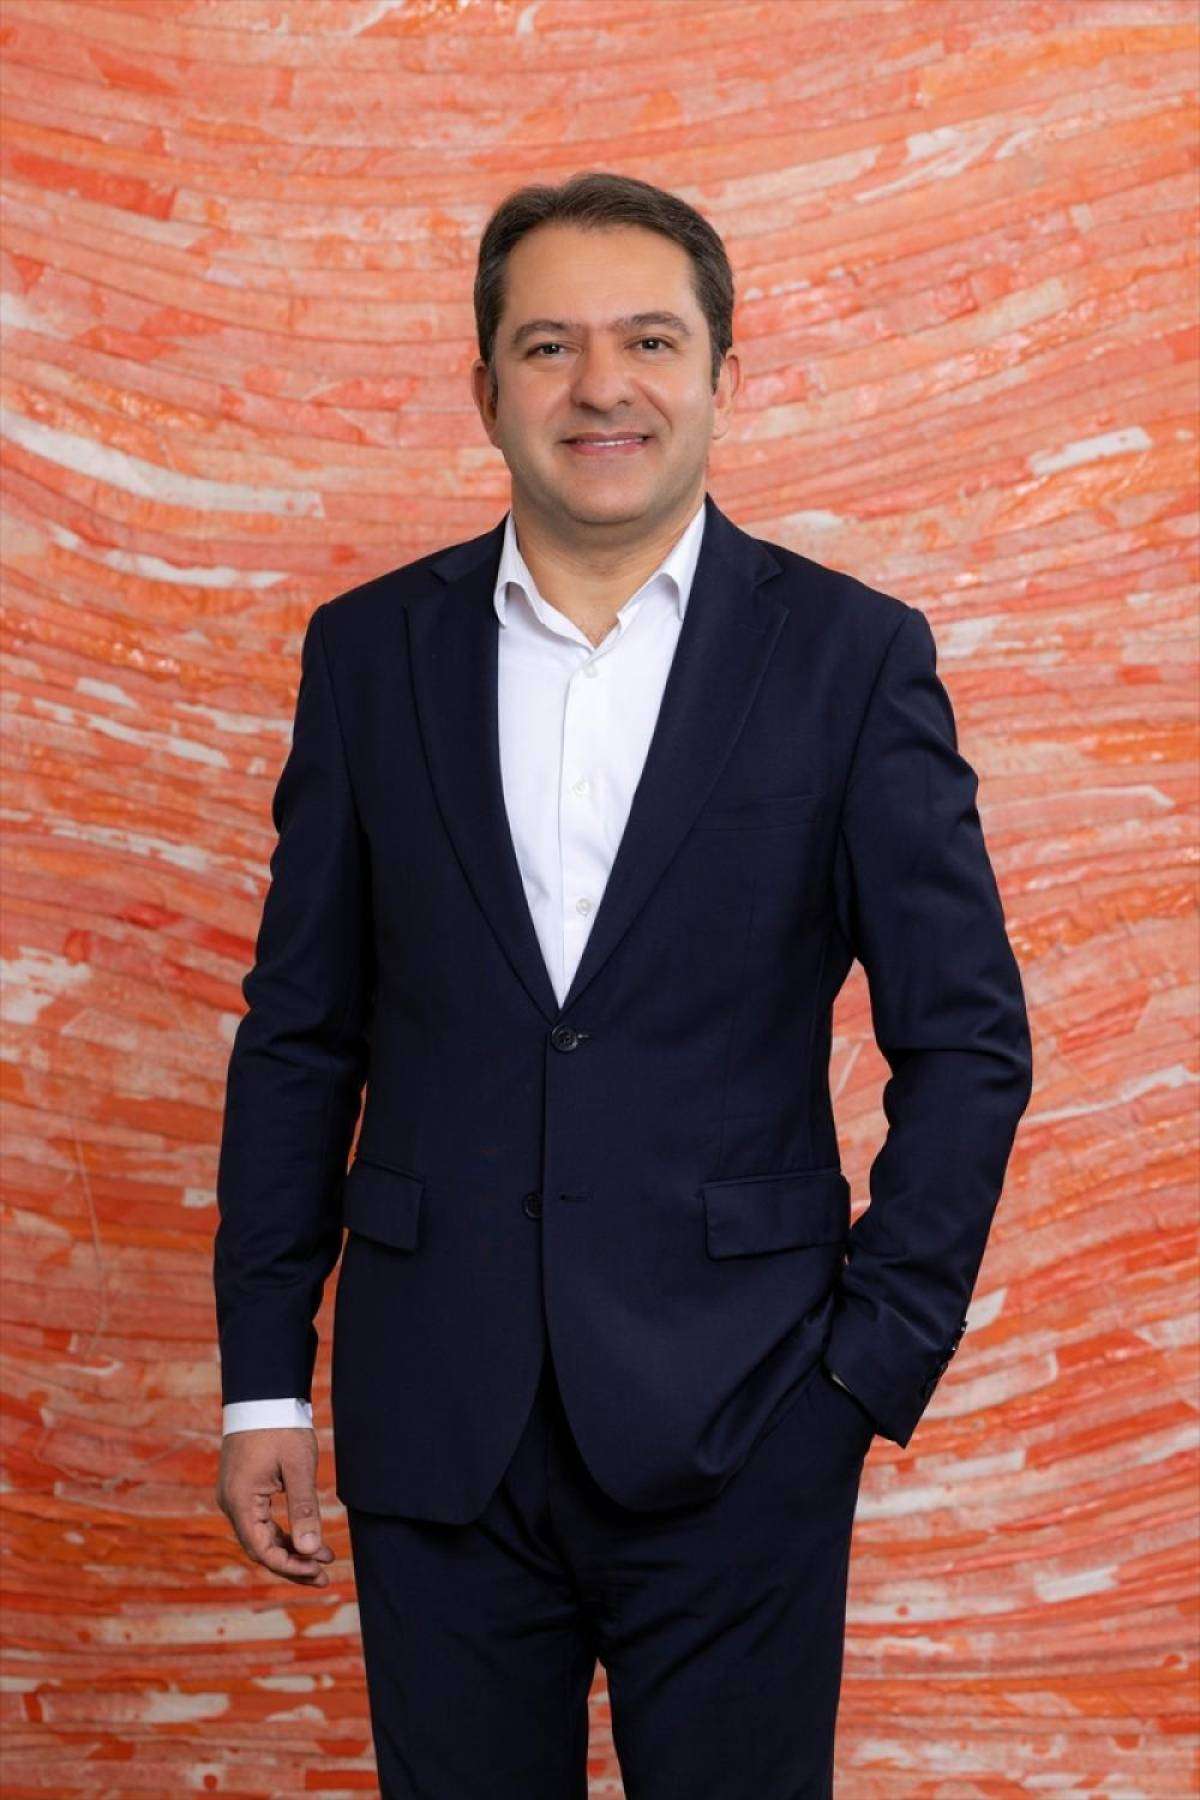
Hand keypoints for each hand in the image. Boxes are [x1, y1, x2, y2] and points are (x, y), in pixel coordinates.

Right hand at [215, 1427, 334, 1586]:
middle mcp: (231, 1504)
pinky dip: (284, 1533)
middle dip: (293, 1564)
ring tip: (323, 1560)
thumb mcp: (298, 1467)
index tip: (317, 1570)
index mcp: (240, 1501)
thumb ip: (304, 1509)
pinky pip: (261, 1522)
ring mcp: (235, 1497)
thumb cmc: (281, 1427)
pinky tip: (308, 1540)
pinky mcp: (244, 1490)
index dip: (290, 1565)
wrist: (262, 1395)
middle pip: (261, 1548)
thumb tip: (310, 1552)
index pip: (262, 1549)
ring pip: (262, 1537)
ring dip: (291, 1550)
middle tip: (325, 1576)